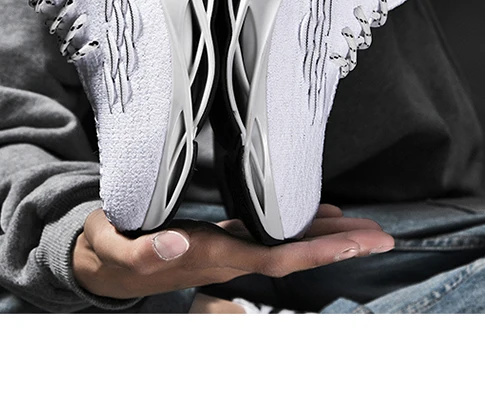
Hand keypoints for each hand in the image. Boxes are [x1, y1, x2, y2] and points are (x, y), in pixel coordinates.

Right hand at [72, 204, 394, 299]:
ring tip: (363, 226)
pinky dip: (298, 226)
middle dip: (339, 247)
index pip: (274, 256)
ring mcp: (227, 252)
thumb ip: (143, 249)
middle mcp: (228, 258)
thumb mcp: (114, 247)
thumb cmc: (109, 254)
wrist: (101, 267)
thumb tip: (175, 245)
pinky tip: (318, 218)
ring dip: (325, 237)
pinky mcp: (221, 241)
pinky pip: (269, 235)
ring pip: (285, 245)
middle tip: (383, 237)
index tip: (354, 244)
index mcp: (209, 256)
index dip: (317, 251)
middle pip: (294, 254)